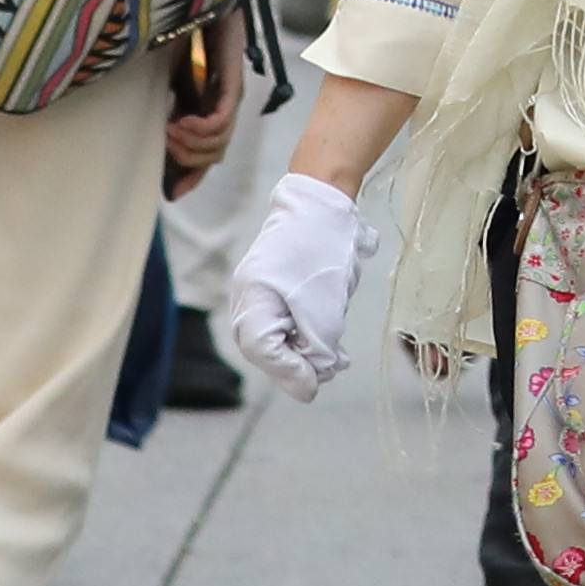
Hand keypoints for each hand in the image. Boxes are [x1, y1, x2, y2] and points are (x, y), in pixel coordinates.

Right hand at [165, 17, 244, 193]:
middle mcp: (221, 105)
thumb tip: (149, 146)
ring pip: (219, 142)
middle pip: (213, 155)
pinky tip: (181, 122)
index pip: (206, 156)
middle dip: (186, 160)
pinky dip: (201, 128)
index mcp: (203, 107)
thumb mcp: (162, 82)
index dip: (190, 177)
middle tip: (163, 144)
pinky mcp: (233, 80)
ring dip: (191, 144)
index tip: (170, 194)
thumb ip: (159, 114)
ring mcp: (229, 95)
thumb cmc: (175, 34)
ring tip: (169, 131)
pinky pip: (223, 119)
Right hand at [224, 168, 365, 396]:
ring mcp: (257, 291)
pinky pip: (285, 321)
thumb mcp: (325, 311)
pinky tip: (331, 333)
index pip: (262, 351)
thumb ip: (316, 352)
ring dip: (308, 348)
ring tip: (338, 354)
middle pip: (266, 348)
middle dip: (300, 363)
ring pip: (278, 337)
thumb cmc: (322, 252)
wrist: (324, 200)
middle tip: (333, 368)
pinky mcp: (273, 287)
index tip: (318, 383)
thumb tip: (311, 385)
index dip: (291, 372)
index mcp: (251, 300)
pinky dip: (307, 331)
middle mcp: (246, 298)